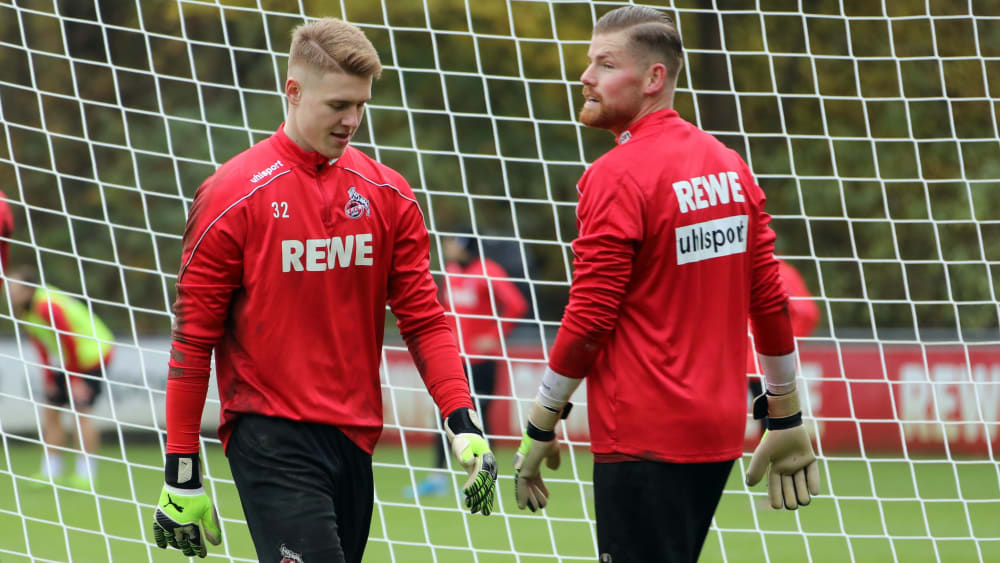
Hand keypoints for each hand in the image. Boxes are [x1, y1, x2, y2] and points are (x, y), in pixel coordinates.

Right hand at [153, 485, 221, 556]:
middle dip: (188, 550)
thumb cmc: (198, 497)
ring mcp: (167, 524)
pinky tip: (163, 546)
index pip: (196, 544)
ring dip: (177, 545)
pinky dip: (160, 541)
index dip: (199, 550)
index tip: (202, 555)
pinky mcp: (159, 519)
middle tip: (191, 553)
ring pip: (172, 540)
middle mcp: (178, 528)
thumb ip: (212, 527)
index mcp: (191, 526)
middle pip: (183, 544)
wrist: (182, 483)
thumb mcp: (208, 511)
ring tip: (181, 547)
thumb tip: (217, 544)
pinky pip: (158, 534)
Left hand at [444, 408, 496, 514]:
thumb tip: (469, 463)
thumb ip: (465, 453)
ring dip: (482, 500)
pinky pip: (484, 487)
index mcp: (486, 458)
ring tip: (477, 512)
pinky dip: (482, 496)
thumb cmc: (463, 439)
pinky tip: (479, 506)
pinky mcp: (482, 473)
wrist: (467, 434)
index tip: (466, 493)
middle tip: (473, 509)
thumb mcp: (462, 444)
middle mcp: (490, 465)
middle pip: (486, 484)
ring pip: (487, 488)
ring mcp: (488, 469)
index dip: (474, 485)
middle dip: (480, 497)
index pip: (481, 474)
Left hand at [512, 400, 570, 511]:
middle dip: (535, 496)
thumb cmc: (548, 439)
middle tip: (540, 507)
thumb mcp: (553, 452)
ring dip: (530, 499)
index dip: (541, 488)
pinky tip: (522, 507)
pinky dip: (521, 497)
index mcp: (533, 461)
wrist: (543, 432)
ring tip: (535, 509)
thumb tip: (552, 468)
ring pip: (524, 488)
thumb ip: (553, 460)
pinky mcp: (522, 470)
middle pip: (530, 484)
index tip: (547, 497)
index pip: (536, 478)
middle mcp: (526, 465)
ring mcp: (523, 468)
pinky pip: (520, 487)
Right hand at [746, 390, 819, 508]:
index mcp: (775, 469)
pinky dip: (814, 483)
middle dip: (790, 498)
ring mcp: (798, 464)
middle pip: (789, 489)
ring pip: (801, 484)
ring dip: (803, 494)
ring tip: (804, 501)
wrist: (787, 424)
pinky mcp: (809, 459)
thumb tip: (749, 485)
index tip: (776, 507)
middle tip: (792, 505)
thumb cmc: (773, 439)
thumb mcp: (763, 455)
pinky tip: (814, 492)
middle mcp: (787, 469)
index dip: (775, 498)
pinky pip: (812, 474)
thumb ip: (756, 468)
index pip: (775, 487)